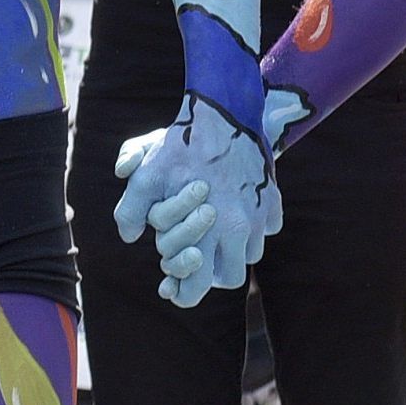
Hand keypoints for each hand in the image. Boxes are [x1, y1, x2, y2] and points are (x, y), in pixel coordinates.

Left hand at [110, 98, 281, 307]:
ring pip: (250, 255)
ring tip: (213, 234)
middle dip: (209, 273)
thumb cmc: (181, 146)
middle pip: (229, 279)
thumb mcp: (146, 176)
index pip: (200, 285)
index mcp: (209, 231)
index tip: (171, 285)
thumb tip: (132, 237)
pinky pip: (268, 228)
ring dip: (231, 251)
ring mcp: (261, 216)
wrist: (223, 112)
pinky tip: (235, 211)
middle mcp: (240, 229)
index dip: (183, 292)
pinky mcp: (273, 200)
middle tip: (194, 257)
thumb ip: (131, 210)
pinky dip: (254, 227)